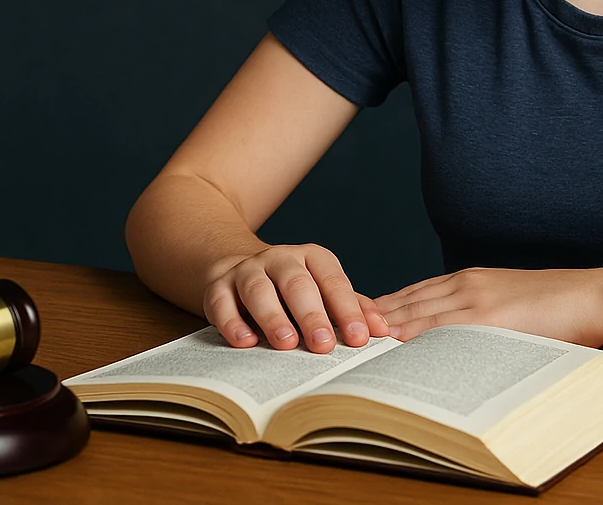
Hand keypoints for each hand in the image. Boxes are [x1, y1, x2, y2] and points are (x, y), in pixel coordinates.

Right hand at [202, 243, 392, 351]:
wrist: (241, 268)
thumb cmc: (294, 289)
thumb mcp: (325, 291)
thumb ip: (353, 309)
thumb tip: (386, 332)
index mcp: (312, 258)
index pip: (332, 281)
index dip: (347, 308)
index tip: (361, 337)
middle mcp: (279, 259)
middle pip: (296, 283)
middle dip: (312, 315)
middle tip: (324, 345)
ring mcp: (246, 270)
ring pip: (258, 289)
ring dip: (272, 317)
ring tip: (286, 344)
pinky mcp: (217, 286)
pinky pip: (221, 302)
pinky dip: (232, 322)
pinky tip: (245, 342)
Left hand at [372, 267, 602, 345]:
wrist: (590, 296)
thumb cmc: (554, 307)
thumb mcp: (508, 302)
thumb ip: (479, 313)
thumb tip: (451, 336)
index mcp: (470, 280)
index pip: (414, 293)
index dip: (383, 305)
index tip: (357, 318)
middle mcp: (466, 284)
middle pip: (407, 301)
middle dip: (373, 315)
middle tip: (342, 328)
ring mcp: (476, 299)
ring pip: (418, 312)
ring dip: (386, 326)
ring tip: (356, 339)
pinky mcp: (489, 316)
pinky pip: (444, 327)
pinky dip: (415, 334)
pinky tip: (395, 343)